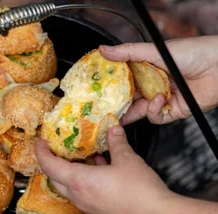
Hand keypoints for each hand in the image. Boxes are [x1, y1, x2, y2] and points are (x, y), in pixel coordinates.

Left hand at [36, 125, 172, 213]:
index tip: (41, 141)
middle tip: (57, 147)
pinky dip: (84, 178)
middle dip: (53, 161)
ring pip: (68, 185)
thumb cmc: (139, 192)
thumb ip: (117, 142)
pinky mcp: (96, 209)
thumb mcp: (127, 160)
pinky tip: (100, 167)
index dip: (41, 151)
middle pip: (54, 176)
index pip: (49, 165)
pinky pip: (82, 191)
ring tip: (81, 155)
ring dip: (70, 169)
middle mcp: (79, 194)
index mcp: (79, 180)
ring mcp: (87, 204)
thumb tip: (114, 130)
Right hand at [99, 36, 217, 124]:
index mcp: (145, 69)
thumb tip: (103, 50)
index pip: (122, 80)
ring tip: (133, 105)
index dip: (110, 86)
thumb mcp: (153, 50)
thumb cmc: (191, 52)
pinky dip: (154, 111)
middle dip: (117, 104)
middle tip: (106, 108)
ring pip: (139, 111)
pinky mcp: (172, 110)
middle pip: (128, 98)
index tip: (98, 90)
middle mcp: (152, 84)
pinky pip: (156, 117)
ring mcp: (161, 98)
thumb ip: (127, 52)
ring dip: (134, 111)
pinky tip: (159, 100)